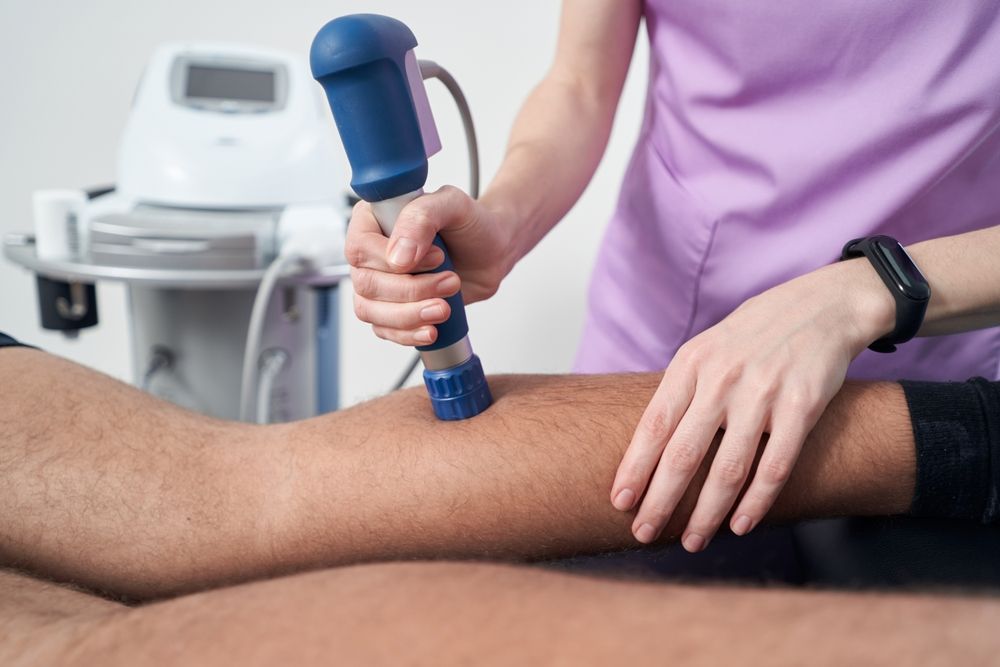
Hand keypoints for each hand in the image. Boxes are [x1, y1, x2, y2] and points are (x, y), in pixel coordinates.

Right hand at [345, 185, 513, 345]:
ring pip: (370, 311)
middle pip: (366, 283)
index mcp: (374, 220)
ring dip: (409, 315)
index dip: (392, 260)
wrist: (491, 252)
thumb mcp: (452, 205)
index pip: (360, 247)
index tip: (435, 258)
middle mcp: (371, 252)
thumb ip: (422, 218)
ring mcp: (380, 282)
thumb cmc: (470, 224)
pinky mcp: (393, 307)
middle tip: (449, 282)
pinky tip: (431, 330)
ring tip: (444, 308)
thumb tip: (398, 256)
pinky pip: (384, 329)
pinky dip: (408, 334)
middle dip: (411, 291)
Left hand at [610, 259, 895, 549]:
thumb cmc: (753, 334)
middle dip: (660, 501)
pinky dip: (756, 502)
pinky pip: (775, 467)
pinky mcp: (802, 407)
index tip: (619, 501)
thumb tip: (646, 443)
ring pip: (728, 469)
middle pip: (684, 454)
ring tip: (692, 542)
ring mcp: (763, 394)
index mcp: (691, 363)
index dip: (635, 467)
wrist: (821, 306)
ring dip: (707, 513)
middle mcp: (722, 378)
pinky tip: (740, 526)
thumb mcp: (706, 349)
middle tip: (644, 533)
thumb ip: (680, 391)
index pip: (654, 424)